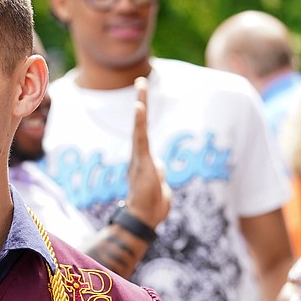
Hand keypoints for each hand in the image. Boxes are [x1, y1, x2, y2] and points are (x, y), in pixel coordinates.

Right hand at [124, 77, 170, 227]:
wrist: (144, 218)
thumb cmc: (153, 207)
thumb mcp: (161, 187)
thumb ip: (160, 173)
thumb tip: (160, 165)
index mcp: (143, 161)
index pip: (143, 134)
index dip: (142, 117)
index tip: (141, 100)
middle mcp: (138, 155)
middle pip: (140, 124)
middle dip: (141, 101)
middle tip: (140, 81)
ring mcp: (139, 157)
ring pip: (140, 126)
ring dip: (141, 103)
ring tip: (141, 84)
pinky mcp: (141, 160)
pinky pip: (140, 137)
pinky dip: (140, 121)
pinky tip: (139, 105)